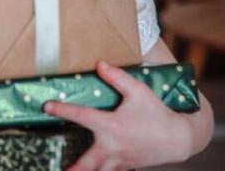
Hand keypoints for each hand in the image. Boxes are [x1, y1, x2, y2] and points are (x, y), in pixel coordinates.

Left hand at [44, 60, 191, 170]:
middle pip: (87, 162)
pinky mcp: (126, 166)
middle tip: (59, 170)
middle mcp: (112, 146)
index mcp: (111, 126)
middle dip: (73, 168)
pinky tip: (95, 168)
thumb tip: (99, 64)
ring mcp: (119, 160)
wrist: (179, 139)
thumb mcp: (138, 91)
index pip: (81, 116)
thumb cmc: (157, 113)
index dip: (62, 110)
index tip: (46, 106)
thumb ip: (117, 77)